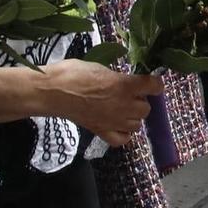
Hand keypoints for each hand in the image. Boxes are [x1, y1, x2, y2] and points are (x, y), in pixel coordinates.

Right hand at [44, 59, 161, 146]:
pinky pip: (121, 140)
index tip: (151, 82)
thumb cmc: (74, 73)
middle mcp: (124, 106)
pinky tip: (118, 126)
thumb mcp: (101, 68)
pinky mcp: (101, 132)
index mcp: (125, 85)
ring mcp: (113, 121)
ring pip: (137, 125)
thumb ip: (118, 78)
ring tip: (122, 109)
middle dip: (141, 101)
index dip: (155, 84)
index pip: (154, 86)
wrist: (52, 91)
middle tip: (130, 95)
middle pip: (146, 109)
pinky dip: (123, 134)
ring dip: (133, 117)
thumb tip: (126, 81)